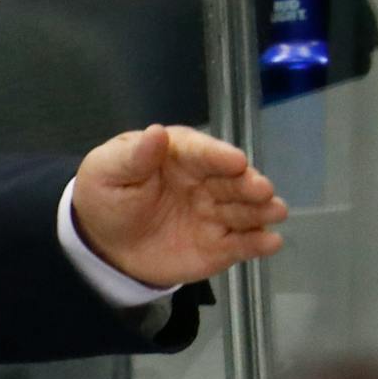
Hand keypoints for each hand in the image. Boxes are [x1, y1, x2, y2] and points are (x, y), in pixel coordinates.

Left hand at [71, 125, 287, 285]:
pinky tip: (271, 243)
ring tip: (275, 211)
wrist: (102, 243)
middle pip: (233, 181)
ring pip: (244, 210)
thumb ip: (133, 157)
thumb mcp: (107, 171)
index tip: (235, 161)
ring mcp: (215, 214)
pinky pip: (241, 244)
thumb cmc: (106, 196)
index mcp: (181, 155)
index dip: (219, 157)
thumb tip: (156, 132)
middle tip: (261, 189)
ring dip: (261, 210)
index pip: (204, 153)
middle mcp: (207, 181)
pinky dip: (257, 244)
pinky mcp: (219, 245)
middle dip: (249, 184)